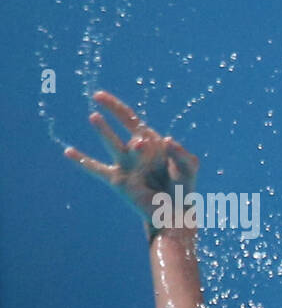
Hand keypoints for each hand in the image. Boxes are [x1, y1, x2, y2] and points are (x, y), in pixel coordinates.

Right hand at [63, 91, 198, 235]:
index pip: (136, 121)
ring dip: (105, 132)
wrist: (176, 212)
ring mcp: (126, 165)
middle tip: (98, 95)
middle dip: (114, 110)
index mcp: (153, 143)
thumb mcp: (188, 169)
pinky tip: (67, 152)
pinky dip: (82, 161)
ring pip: (114, 145)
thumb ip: (181, 155)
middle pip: (125, 125)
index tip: (105, 96)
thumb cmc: (182, 188)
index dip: (122, 109)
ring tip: (95, 117)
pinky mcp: (120, 180)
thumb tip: (167, 140)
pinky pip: (97, 169)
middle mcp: (137, 151)